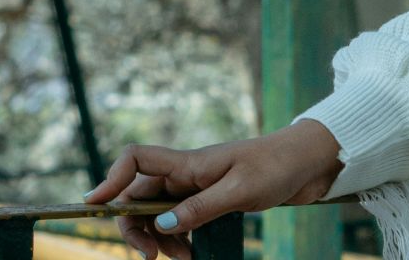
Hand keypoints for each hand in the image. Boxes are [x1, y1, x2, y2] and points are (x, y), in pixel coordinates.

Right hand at [82, 119, 346, 259]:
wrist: (313, 163)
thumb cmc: (279, 166)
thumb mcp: (240, 190)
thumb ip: (200, 208)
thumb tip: (160, 226)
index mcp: (190, 162)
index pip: (136, 159)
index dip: (111, 179)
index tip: (95, 205)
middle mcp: (189, 173)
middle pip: (140, 197)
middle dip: (138, 227)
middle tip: (152, 257)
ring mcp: (201, 187)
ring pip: (161, 214)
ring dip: (162, 238)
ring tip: (183, 259)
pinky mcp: (215, 200)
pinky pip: (184, 221)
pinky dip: (181, 238)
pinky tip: (193, 253)